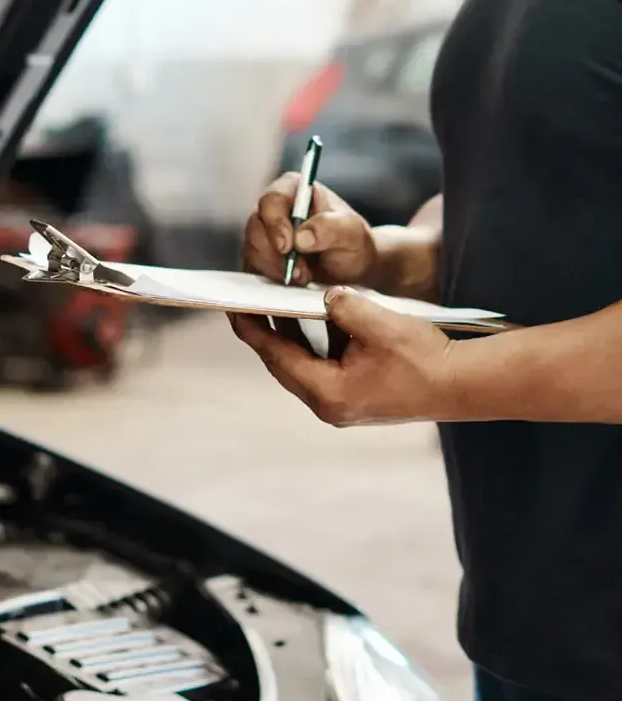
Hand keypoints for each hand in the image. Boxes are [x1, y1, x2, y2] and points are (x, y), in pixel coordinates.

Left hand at [230, 288, 458, 425]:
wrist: (466, 386)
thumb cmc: (426, 359)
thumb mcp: (380, 324)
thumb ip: (344, 306)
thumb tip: (324, 295)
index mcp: (328, 393)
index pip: (276, 356)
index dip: (253, 330)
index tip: (233, 308)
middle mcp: (329, 405)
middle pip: (285, 363)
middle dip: (267, 332)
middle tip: (249, 303)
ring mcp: (342, 405)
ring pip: (303, 365)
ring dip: (292, 337)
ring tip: (276, 305)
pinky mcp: (356, 398)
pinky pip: (323, 367)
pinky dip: (316, 344)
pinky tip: (316, 319)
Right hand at [244, 174, 376, 286]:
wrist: (352, 268)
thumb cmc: (353, 243)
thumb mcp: (352, 232)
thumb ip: (330, 228)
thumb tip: (301, 237)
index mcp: (294, 190)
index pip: (272, 200)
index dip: (275, 223)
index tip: (288, 246)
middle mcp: (275, 208)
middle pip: (256, 226)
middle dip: (276, 253)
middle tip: (300, 270)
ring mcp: (265, 232)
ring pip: (253, 248)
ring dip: (276, 267)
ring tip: (303, 276)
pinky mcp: (261, 255)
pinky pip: (254, 266)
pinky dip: (272, 276)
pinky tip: (294, 280)